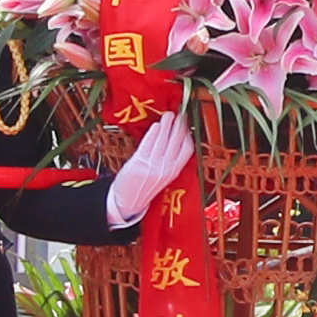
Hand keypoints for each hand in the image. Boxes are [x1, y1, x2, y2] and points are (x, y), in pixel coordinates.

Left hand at [104, 111, 197, 228]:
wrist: (127, 202)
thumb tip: (175, 142)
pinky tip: (156, 125)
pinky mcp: (139, 162)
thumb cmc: (144, 187)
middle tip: (181, 114)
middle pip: (177, 142)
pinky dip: (154, 134)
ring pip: (164, 140)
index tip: (188, 124)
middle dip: (180, 126)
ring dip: (167, 125)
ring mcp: (153, 165)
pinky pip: (149, 145)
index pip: (187, 149)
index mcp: (174, 172)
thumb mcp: (163, 177)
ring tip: (169, 114)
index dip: (189, 135)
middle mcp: (166, 168)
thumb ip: (170, 161)